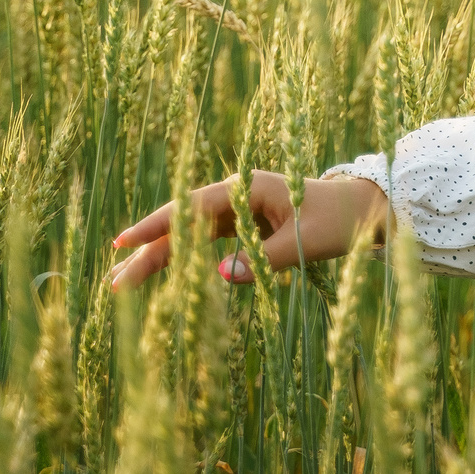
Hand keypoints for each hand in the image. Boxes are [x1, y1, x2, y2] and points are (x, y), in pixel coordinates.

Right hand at [104, 170, 389, 291]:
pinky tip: (158, 276)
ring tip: (121, 284)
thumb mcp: (304, 241)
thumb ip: (263, 258)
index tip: (123, 243)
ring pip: (188, 235)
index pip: (191, 208)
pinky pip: (203, 242)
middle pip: (181, 225)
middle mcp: (234, 196)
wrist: (360, 209)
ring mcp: (235, 211)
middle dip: (147, 252)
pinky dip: (181, 259)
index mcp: (246, 189)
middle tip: (113, 282)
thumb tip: (220, 274)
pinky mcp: (241, 226)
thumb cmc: (335, 220)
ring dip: (158, 258)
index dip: (156, 227)